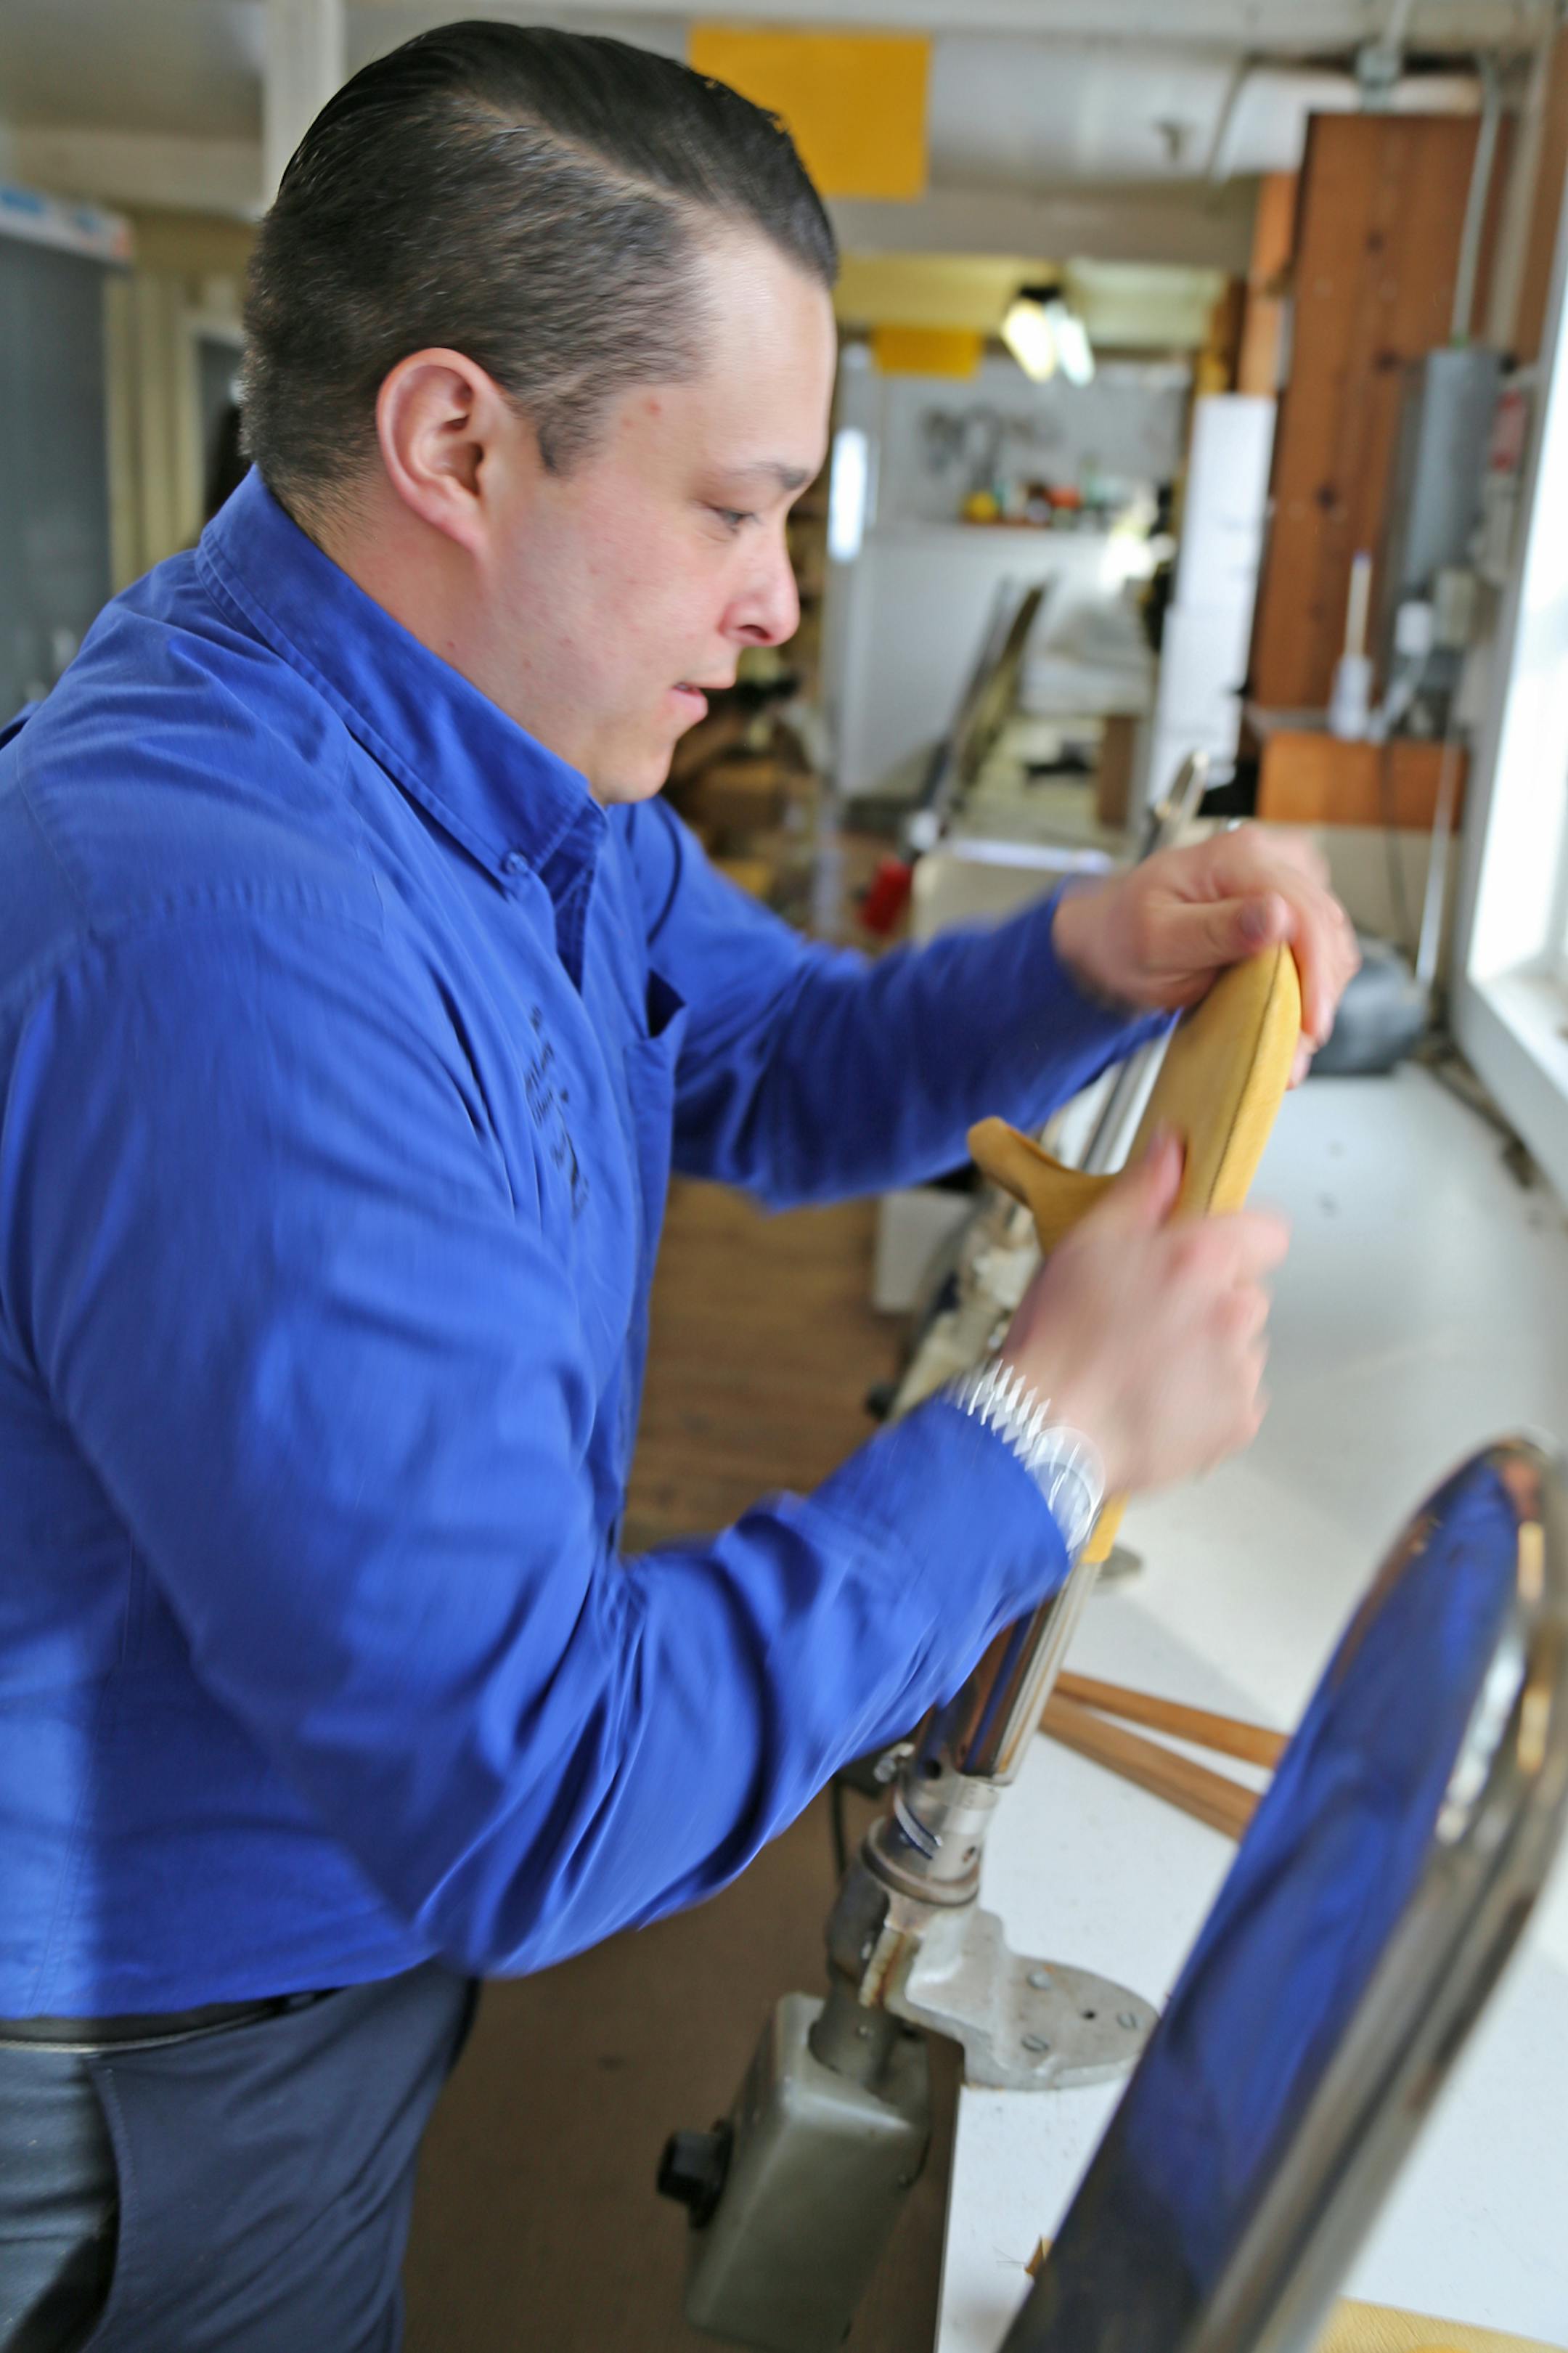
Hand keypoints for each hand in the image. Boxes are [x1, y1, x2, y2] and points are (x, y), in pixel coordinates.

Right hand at [997, 1131, 1287, 1495]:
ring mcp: (1241, 1370)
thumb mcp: (1086, 1243)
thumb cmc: (1056, 1343)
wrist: (1045, 1433)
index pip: (1269, 1231)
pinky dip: (1205, 1401)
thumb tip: (1171, 1149)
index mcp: (1203, 1259)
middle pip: (1245, 1292)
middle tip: (1149, 1319)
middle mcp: (1234, 1311)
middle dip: (1208, 1301)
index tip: (1206, 1257)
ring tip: (1146, 1366)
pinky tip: (1156, 1399)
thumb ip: (1143, 1190)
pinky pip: (1234, 1399)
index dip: (1237, 1240)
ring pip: (1239, 1347)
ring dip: (1206, 1352)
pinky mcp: (1238, 1421)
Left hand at [1053, 827, 1359, 1082]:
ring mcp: (1280, 876)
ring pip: (1330, 937)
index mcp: (1234, 858)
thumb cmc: (1123, 936)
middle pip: (1324, 926)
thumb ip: (1214, 930)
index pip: (1302, 909)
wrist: (1110, 935)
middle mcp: (1266, 856)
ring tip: (1289, 1040)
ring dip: (1317, 992)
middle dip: (1317, 992)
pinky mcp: (1287, 901)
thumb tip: (1276, 916)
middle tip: (1295, 1048)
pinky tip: (1290, 1013)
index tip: (1310, 1023)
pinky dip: (1311, 982)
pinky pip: (1319, 942)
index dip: (1315, 971)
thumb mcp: (1156, 940)